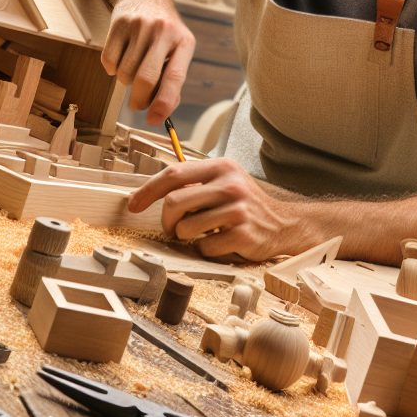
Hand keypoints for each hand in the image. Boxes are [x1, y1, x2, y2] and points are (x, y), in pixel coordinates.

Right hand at [102, 0, 194, 124]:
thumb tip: (161, 111)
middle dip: (139, 101)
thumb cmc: (164, 32)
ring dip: (125, 81)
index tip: (154, 120)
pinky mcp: (118, 24)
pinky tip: (121, 55)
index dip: (164, 103)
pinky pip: (108, 61)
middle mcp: (163, 32)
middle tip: (137, 106)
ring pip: (124, 73)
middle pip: (146, 79)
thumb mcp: (178, 50)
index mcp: (184, 42)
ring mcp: (140, 26)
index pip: (174, 78)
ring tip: (133, 66)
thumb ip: (173, 80)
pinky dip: (112, 68)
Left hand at [127, 158, 294, 259]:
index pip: (174, 174)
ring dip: (186, 236)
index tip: (133, 204)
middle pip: (175, 203)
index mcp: (221, 167)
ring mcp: (237, 211)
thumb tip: (151, 190)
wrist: (283, 224)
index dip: (148, 190)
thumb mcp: (223, 181)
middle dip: (166, 221)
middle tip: (173, 228)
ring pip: (187, 228)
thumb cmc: (244, 204)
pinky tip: (219, 242)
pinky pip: (205, 247)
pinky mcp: (242, 235)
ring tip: (200, 233)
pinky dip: (205, 249)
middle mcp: (230, 185)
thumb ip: (194, 182)